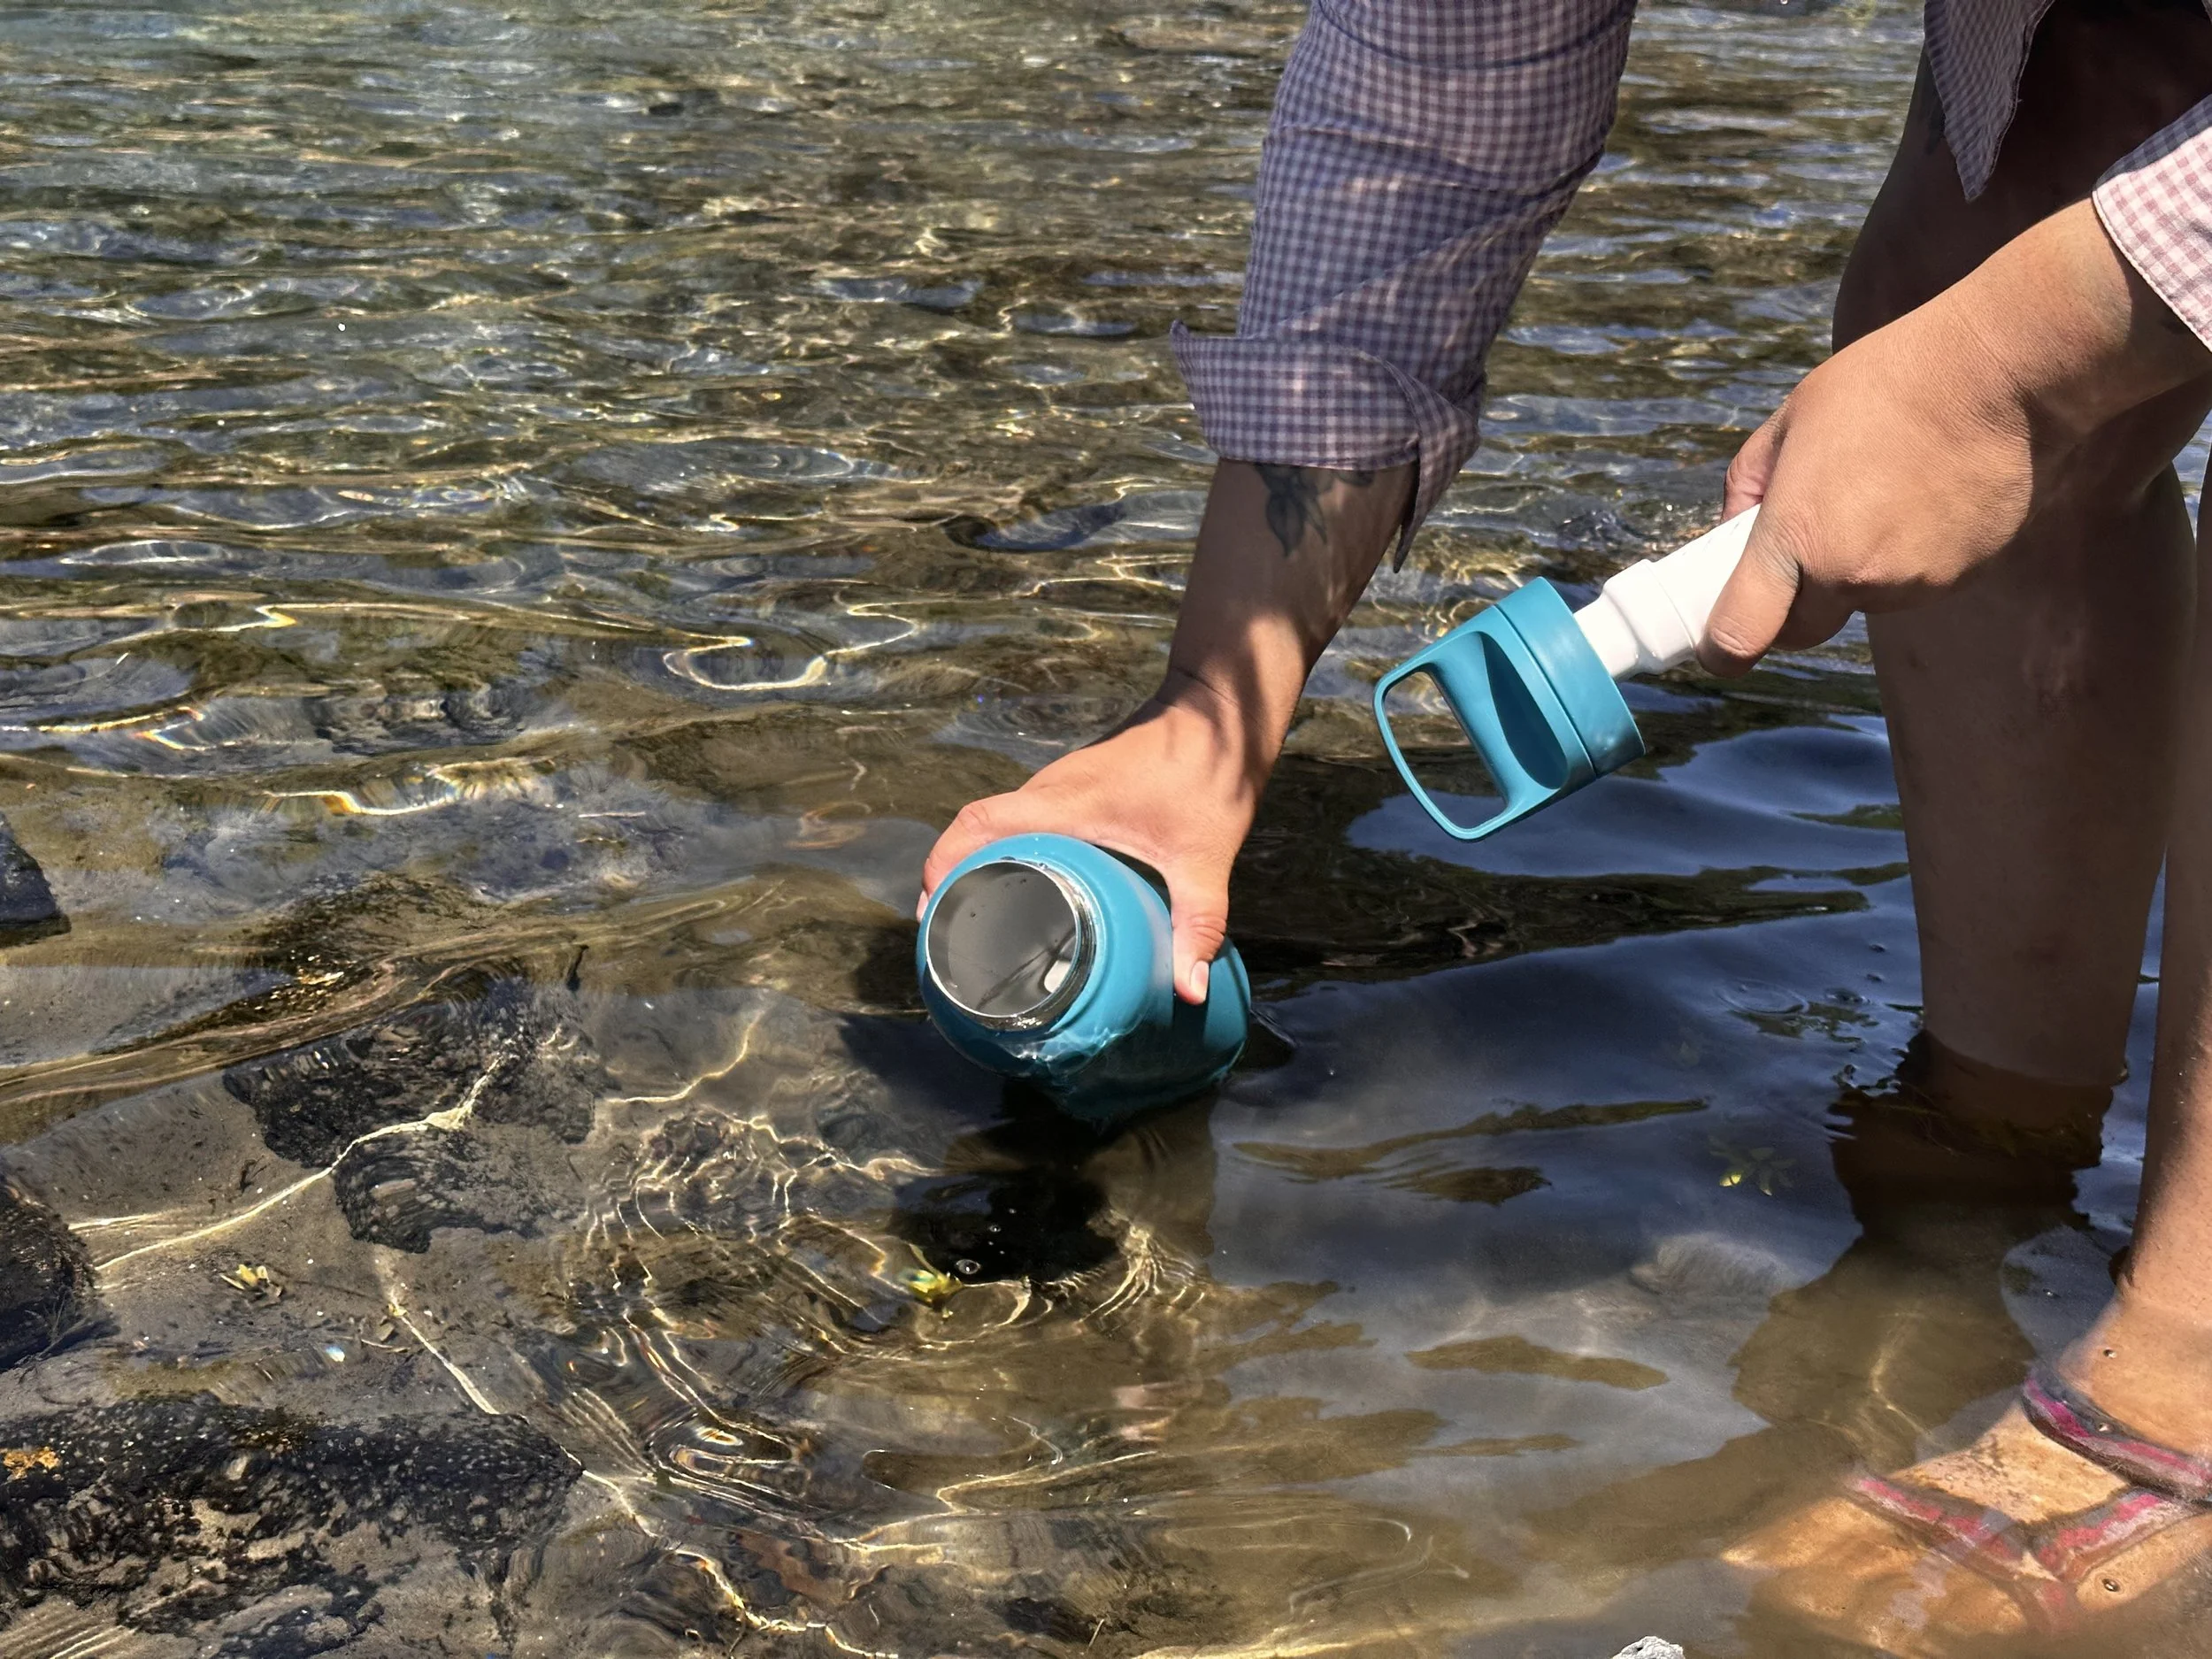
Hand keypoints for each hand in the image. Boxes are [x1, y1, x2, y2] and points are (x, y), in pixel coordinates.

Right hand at [920, 459, 1414, 1002]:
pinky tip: (1026, 893)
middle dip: (950, 879)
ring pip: (997, 825)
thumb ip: (1198, 922)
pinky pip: (1023, 822)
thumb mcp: (1205, 856)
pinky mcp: (1076, 791)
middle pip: (973, 830)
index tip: (931, 915)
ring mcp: (1060, 788)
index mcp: (1061, 803)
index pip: (976, 826)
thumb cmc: (1207, 773)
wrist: (1219, 713)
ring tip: (976, 924)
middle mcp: (1049, 792)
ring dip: (978, 865)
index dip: (942, 866)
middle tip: (949, 936)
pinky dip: (1008, 854)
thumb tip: (1188, 993)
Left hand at [1703, 198, 2211, 673]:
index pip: (1740, 635)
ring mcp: (1910, 584)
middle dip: (1791, 606)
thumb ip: (1748, 484)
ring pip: (1861, 605)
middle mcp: (1851, 575)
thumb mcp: (1790, 419)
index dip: (1722, 650)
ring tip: (1879, 500)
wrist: (1998, 375)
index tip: (1719, 645)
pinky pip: (1912, 588)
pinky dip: (1907, 562)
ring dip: (1856, 576)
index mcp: (1796, 536)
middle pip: (1801, 631)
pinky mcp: (1959, 580)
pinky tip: (1921, 504)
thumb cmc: (1885, 383)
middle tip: (1802, 552)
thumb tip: (1732, 531)